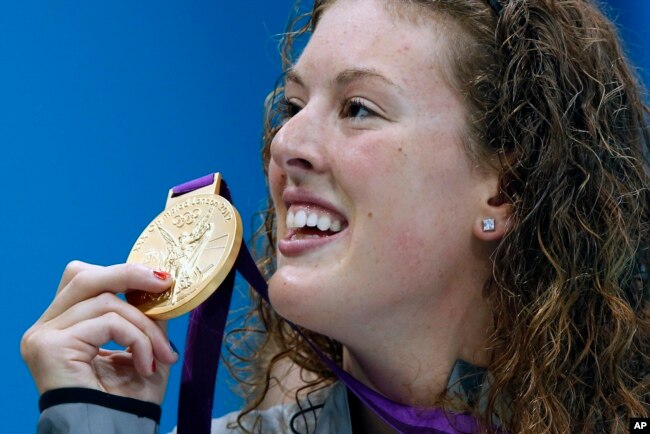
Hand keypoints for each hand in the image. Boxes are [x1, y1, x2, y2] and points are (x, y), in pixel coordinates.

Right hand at [21, 261, 178, 403]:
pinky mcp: (50, 345)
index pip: (86, 280)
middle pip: (85, 276)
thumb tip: (159, 284)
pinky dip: (137, 339)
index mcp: (64, 325)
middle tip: (165, 283)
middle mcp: (47, 327)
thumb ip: (144, 315)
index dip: (121, 273)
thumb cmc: (126, 399)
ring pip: (105, 301)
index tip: (160, 281)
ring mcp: (44, 335)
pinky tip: (146, 365)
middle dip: (130, 275)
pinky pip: (108, 323)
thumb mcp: (143, 346)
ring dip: (145, 326)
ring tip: (162, 354)